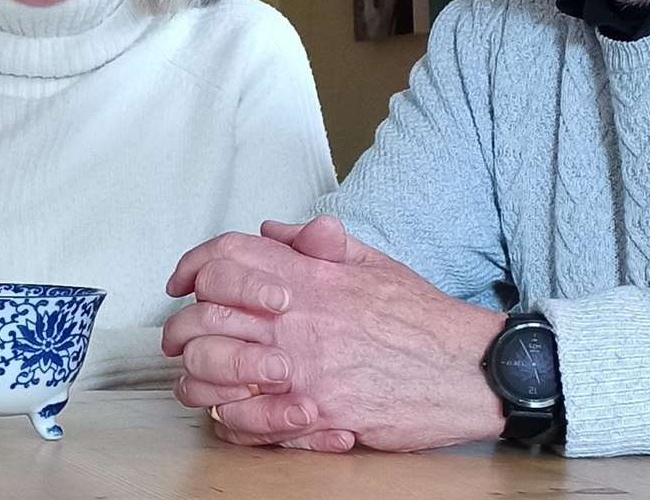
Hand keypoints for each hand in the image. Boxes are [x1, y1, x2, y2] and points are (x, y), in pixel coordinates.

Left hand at [163, 216, 505, 452]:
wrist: (471, 368)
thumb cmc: (423, 318)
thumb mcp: (372, 261)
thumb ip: (316, 244)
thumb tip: (272, 230)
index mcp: (308, 278)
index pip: (227, 257)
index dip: (193, 265)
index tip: (182, 281)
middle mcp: (298, 319)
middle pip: (206, 315)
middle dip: (180, 326)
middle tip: (178, 337)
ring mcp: (304, 368)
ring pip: (214, 370)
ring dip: (196, 375)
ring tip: (196, 378)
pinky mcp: (317, 413)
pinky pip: (248, 420)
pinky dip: (229, 417)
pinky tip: (229, 412)